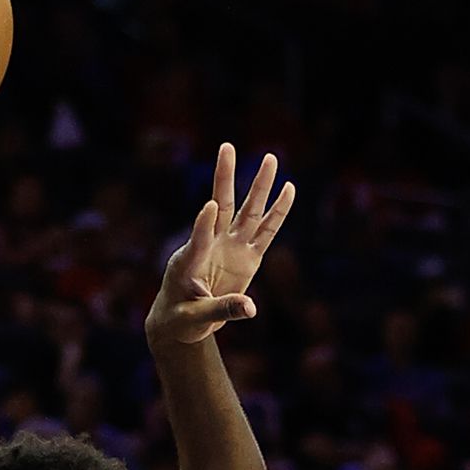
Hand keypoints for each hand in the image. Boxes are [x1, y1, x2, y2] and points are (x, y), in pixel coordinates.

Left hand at [148, 143, 295, 346]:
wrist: (182, 321)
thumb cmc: (180, 319)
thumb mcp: (194, 319)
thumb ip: (222, 310)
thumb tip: (251, 308)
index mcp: (188, 260)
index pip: (198, 238)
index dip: (203, 224)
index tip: (209, 206)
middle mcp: (211, 245)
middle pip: (221, 206)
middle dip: (224, 178)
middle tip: (227, 147)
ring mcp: (231, 248)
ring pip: (247, 212)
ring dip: (259, 187)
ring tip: (270, 158)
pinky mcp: (248, 257)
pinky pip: (266, 231)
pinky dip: (278, 212)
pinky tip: (288, 189)